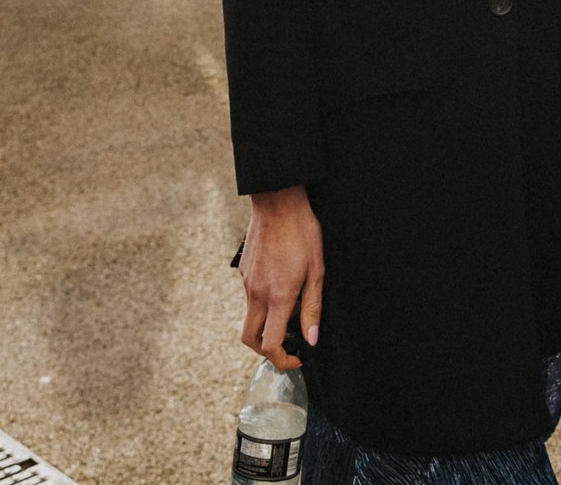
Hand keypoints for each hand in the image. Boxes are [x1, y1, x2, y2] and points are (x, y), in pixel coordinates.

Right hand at [238, 186, 323, 368]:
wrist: (277, 202)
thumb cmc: (301, 232)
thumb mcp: (317, 271)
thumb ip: (312, 308)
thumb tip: (311, 339)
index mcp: (277, 297)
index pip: (269, 344)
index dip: (283, 360)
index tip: (297, 357)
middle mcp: (256, 293)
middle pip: (249, 339)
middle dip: (266, 350)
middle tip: (288, 343)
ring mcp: (246, 282)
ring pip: (251, 316)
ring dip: (269, 321)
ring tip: (294, 300)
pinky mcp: (243, 272)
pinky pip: (251, 296)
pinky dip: (265, 301)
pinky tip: (284, 281)